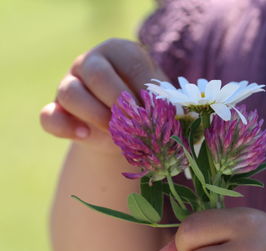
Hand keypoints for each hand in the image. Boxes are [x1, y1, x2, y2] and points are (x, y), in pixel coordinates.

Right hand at [40, 38, 165, 152]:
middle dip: (118, 101)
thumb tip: (168, 110)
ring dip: (95, 115)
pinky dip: (64, 127)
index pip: (130, 63)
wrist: (124, 129)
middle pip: (97, 74)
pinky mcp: (56, 109)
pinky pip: (49, 116)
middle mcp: (91, 62)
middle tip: (136, 122)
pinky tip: (84, 136)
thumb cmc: (146, 106)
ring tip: (115, 131)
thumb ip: (161, 101)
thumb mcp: (157, 100)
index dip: (143, 89)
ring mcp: (68, 83)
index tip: (154, 110)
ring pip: (69, 92)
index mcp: (120, 51)